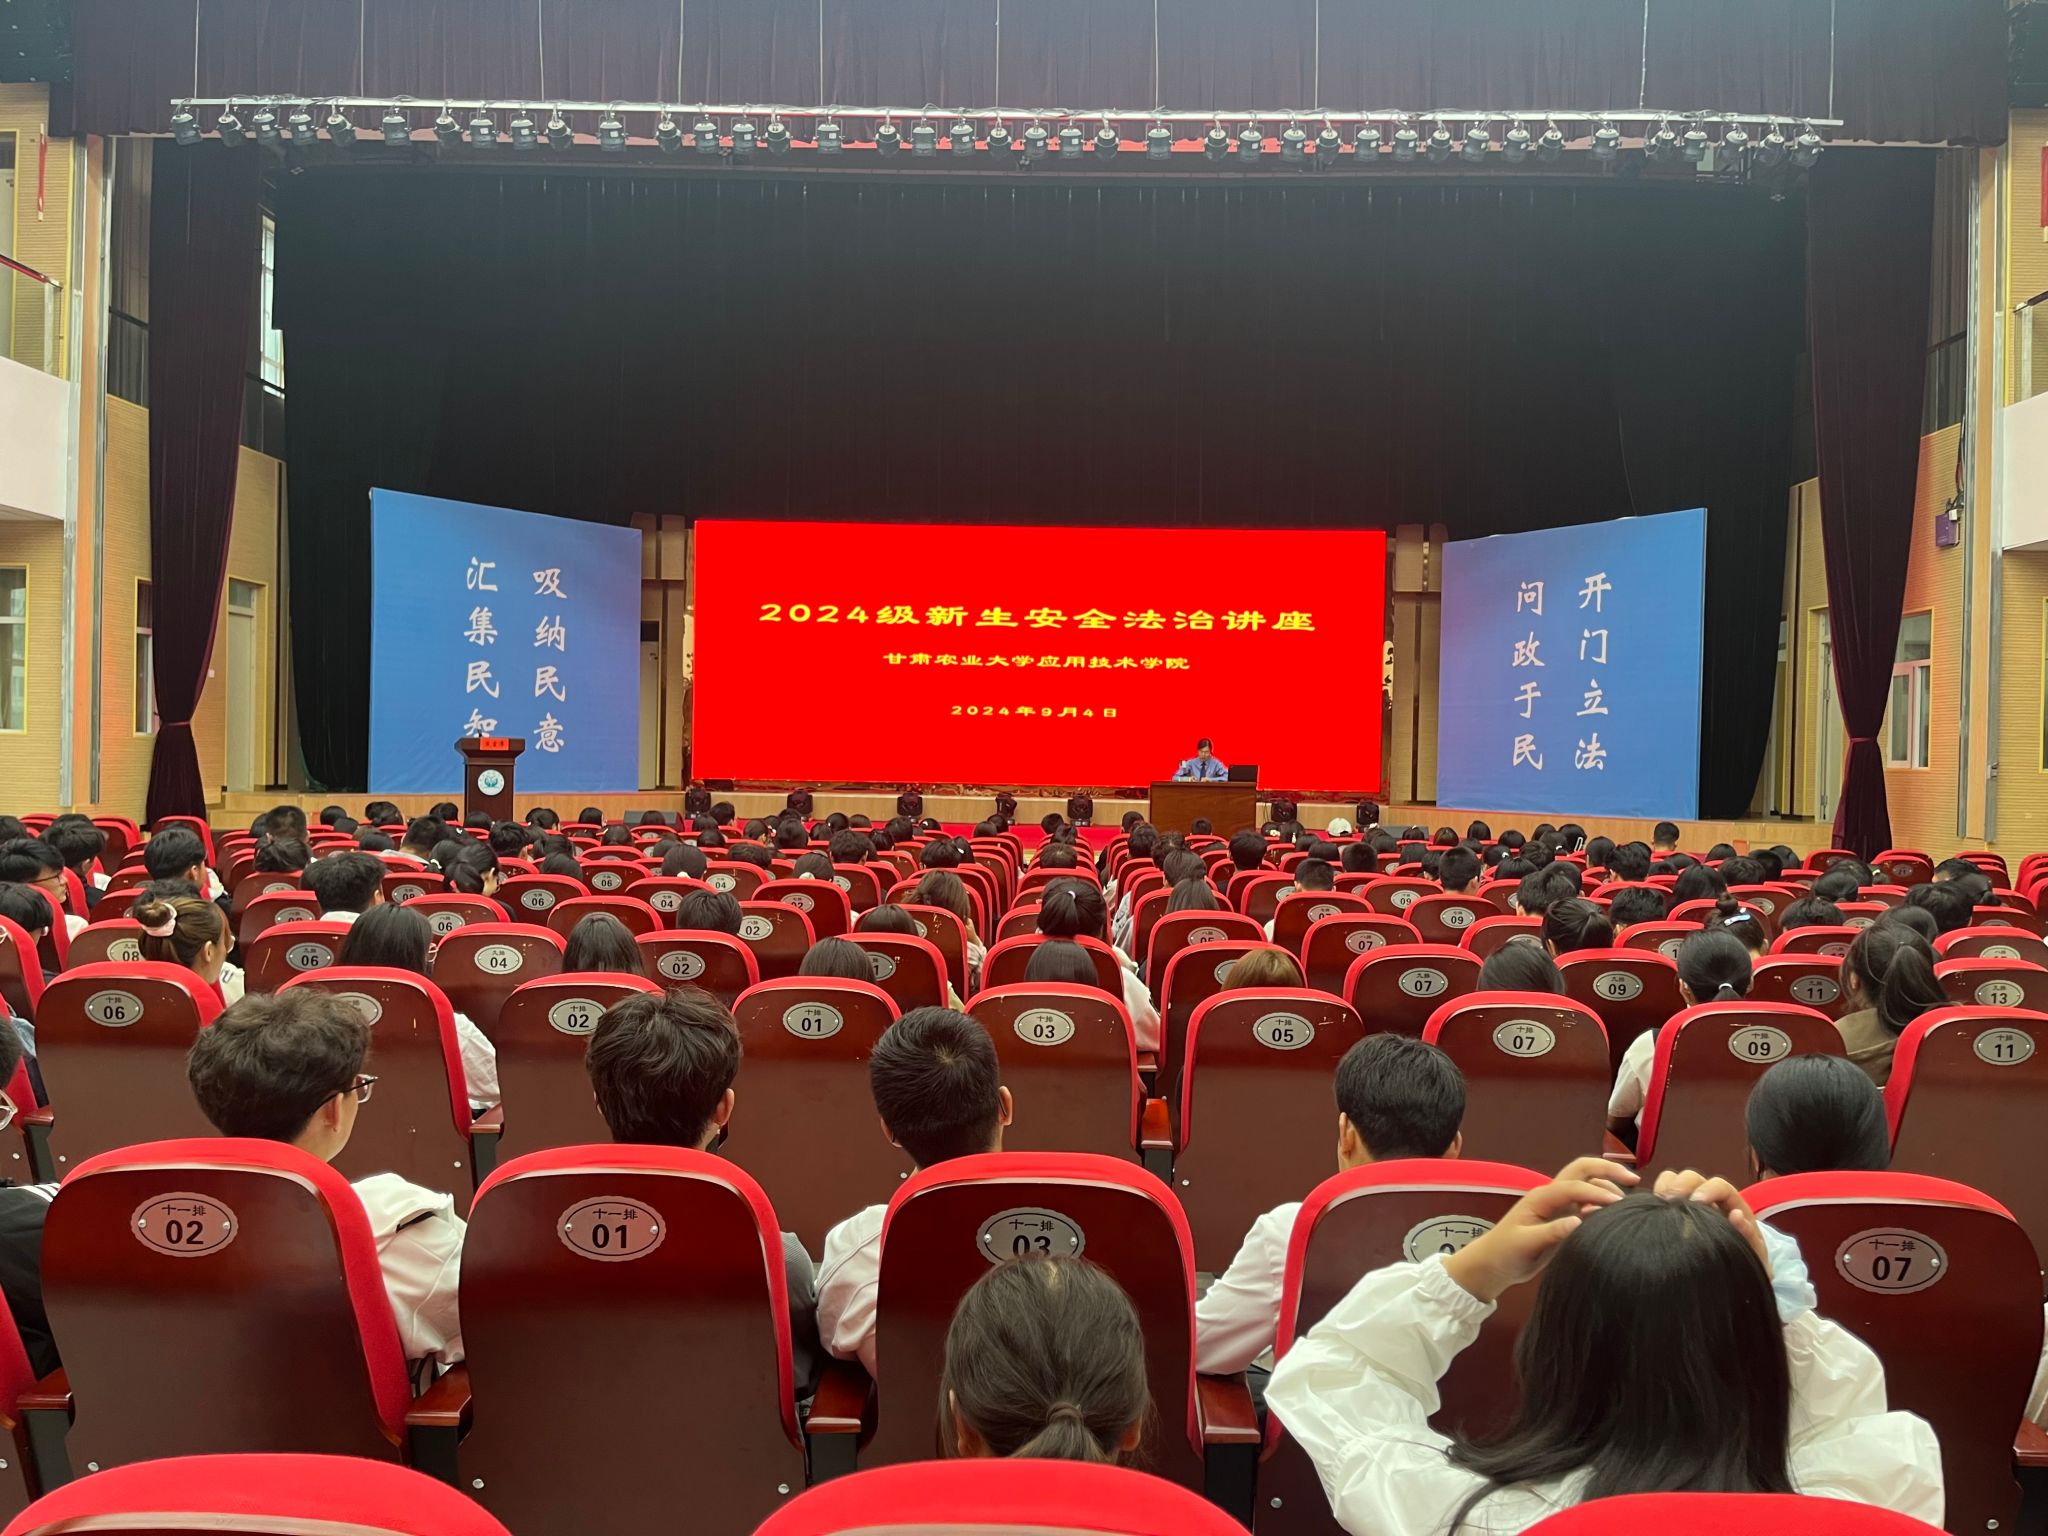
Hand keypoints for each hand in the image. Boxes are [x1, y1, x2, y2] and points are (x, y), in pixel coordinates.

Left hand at [1443, 1158, 1637, 1302]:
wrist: (1493, 1264)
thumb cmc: (1505, 1252)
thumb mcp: (1527, 1245)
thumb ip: (1553, 1233)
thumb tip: (1579, 1222)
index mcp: (1541, 1197)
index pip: (1575, 1186)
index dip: (1598, 1193)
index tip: (1619, 1204)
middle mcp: (1551, 1195)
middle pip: (1583, 1170)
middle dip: (1608, 1169)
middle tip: (1634, 1178)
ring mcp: (1558, 1204)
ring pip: (1587, 1183)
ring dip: (1607, 1184)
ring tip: (1628, 1201)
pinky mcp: (1564, 1216)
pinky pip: (1587, 1201)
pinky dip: (1602, 1200)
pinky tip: (1615, 1213)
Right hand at [1651, 1170, 1771, 1275]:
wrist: (1733, 1279)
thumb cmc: (1745, 1265)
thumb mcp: (1754, 1255)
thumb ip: (1750, 1238)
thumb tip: (1738, 1216)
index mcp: (1731, 1205)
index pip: (1719, 1185)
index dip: (1707, 1188)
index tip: (1697, 1202)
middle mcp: (1708, 1200)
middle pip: (1691, 1177)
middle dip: (1680, 1185)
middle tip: (1670, 1201)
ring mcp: (1688, 1206)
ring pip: (1672, 1181)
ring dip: (1664, 1188)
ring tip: (1658, 1205)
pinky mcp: (1672, 1215)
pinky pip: (1658, 1197)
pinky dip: (1652, 1198)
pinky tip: (1650, 1212)